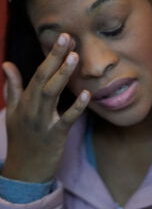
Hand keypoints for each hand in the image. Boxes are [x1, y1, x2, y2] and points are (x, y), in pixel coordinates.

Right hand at [1, 33, 89, 182]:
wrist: (24, 171)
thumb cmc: (21, 139)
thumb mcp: (12, 112)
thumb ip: (12, 88)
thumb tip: (7, 65)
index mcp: (24, 101)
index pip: (38, 73)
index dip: (51, 55)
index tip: (63, 37)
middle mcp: (31, 108)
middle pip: (44, 78)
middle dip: (55, 57)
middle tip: (68, 37)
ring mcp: (42, 122)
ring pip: (51, 94)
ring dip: (63, 75)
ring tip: (75, 57)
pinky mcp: (55, 136)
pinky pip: (66, 119)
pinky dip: (76, 107)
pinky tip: (86, 94)